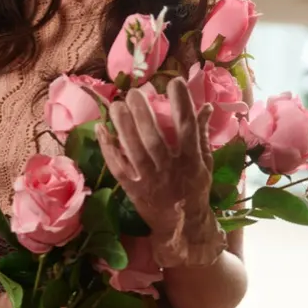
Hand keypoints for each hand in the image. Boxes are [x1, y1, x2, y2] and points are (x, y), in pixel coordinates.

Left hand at [95, 77, 226, 266]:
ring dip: (123, 126)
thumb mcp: (205, 162)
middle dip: (143, 113)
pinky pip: (118, 167)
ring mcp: (150, 180)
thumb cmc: (195, 189)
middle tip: (134, 92)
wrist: (183, 225)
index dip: (181, 103)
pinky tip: (100, 129)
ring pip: (134, 150)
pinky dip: (108, 148)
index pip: (187, 127)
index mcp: (191, 160)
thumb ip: (202, 134)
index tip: (174, 81)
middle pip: (154, 138)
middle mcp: (170, 169)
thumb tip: (207, 106)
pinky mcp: (132, 190)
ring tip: (116, 105)